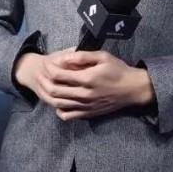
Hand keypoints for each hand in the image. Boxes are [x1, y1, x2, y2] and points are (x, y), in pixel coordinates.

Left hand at [20, 48, 154, 120]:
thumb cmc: (118, 70)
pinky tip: (58, 101)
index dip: (49, 68)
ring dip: (48, 95)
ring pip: (58, 103)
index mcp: (87, 79)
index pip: (59, 75)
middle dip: (44, 81)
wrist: (132, 89)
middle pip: (55, 90)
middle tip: (40, 74)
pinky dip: (58, 109)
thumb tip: (64, 57)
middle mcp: (84, 94)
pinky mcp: (88, 114)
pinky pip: (67, 115)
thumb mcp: (102, 56)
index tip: (47, 63)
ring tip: (43, 86)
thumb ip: (82, 56)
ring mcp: (85, 106)